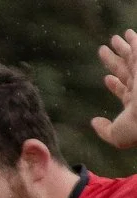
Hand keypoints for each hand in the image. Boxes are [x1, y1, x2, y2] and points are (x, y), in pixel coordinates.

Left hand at [96, 30, 136, 147]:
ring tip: (113, 39)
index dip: (115, 84)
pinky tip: (128, 33)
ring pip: (132, 58)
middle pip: (126, 70)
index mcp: (135, 103)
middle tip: (104, 51)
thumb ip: (105, 130)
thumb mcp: (117, 134)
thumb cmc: (136, 126)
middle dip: (115, 61)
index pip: (124, 90)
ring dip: (123, 48)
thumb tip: (95, 122)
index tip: (106, 78)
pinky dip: (134, 40)